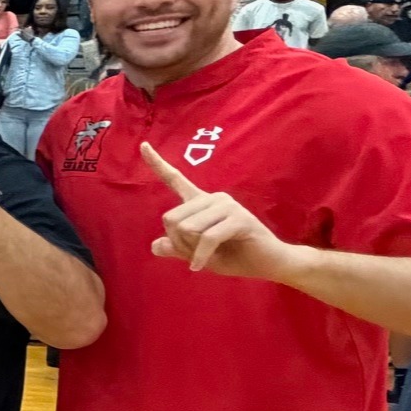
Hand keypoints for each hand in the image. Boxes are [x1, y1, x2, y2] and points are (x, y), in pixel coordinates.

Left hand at [141, 142, 293, 277]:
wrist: (267, 264)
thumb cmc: (233, 256)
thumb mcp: (197, 255)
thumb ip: (177, 249)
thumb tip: (155, 246)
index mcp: (200, 203)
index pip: (175, 180)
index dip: (157, 164)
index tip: (143, 145)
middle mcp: (212, 198)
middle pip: (171, 219)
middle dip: (179, 244)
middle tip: (198, 252)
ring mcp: (226, 205)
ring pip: (186, 229)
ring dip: (192, 251)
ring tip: (209, 255)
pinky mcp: (238, 218)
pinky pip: (206, 238)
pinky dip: (201, 257)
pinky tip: (202, 265)